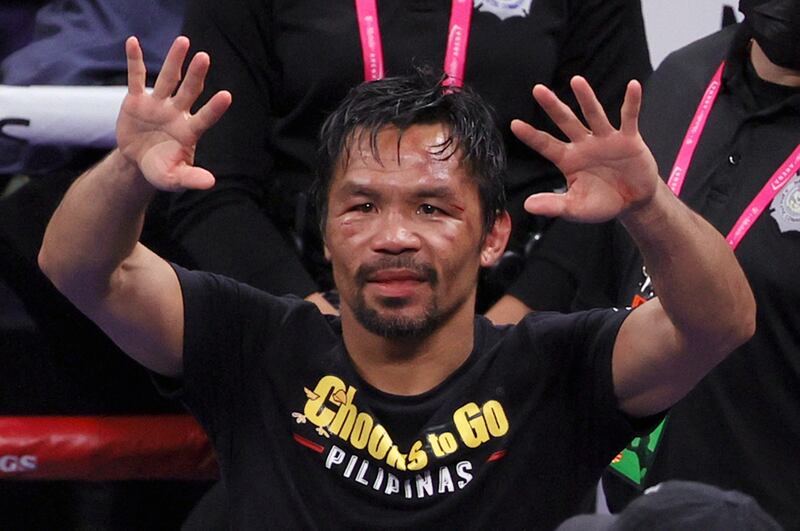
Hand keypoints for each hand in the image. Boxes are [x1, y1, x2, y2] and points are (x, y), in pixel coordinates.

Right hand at [116, 36, 231, 191]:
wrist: (138, 162)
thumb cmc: (161, 170)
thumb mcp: (174, 178)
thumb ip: (191, 178)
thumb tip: (210, 183)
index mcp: (189, 131)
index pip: (205, 118)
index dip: (214, 108)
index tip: (227, 95)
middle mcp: (177, 113)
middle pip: (189, 91)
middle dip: (196, 75)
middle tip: (204, 57)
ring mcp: (158, 104)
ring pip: (168, 78)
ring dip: (174, 61)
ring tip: (183, 41)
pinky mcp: (137, 100)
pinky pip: (136, 77)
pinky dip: (135, 60)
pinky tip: (133, 42)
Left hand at [513, 77, 658, 222]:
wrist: (633, 202)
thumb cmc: (601, 203)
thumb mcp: (575, 208)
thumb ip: (553, 205)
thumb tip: (527, 206)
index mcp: (568, 160)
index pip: (545, 145)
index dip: (531, 135)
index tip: (514, 124)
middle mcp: (584, 145)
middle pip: (566, 122)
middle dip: (552, 106)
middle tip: (537, 90)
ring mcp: (606, 140)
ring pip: (593, 114)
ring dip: (586, 98)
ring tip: (576, 81)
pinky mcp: (629, 140)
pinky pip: (629, 118)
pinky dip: (632, 102)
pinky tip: (633, 86)